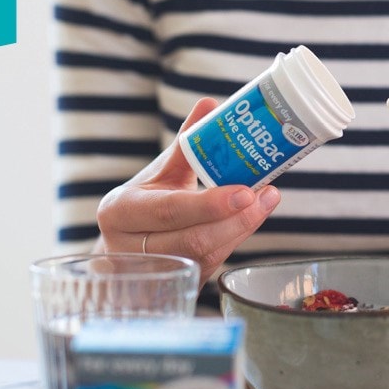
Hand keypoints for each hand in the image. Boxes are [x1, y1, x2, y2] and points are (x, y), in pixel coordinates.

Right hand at [96, 98, 281, 280]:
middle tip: (267, 196)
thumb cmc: (145, 203)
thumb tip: (210, 103)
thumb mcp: (159, 172)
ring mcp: (152, 272)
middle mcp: (130, 246)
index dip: (210, 204)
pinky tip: (250, 221)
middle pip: (192, 240)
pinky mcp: (173, 286)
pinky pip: (208, 267)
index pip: (170, 210)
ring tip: (266, 203)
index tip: (246, 191)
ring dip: (240, 231)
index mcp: (121, 210)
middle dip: (236, 221)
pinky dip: (233, 244)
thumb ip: (186, 142)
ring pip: (204, 256)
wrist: (124, 247)